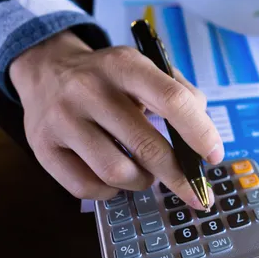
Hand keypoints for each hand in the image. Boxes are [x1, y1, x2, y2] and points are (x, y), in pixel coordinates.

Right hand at [9, 30, 221, 209]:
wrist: (46, 70)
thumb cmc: (110, 77)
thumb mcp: (144, 68)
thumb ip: (180, 94)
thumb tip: (204, 136)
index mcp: (125, 65)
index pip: (172, 101)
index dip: (200, 133)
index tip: (215, 157)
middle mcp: (90, 90)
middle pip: (147, 146)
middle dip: (179, 176)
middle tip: (195, 192)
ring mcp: (62, 120)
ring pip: (117, 173)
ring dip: (143, 182)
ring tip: (146, 173)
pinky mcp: (43, 148)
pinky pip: (87, 188)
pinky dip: (111, 191)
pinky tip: (115, 177)